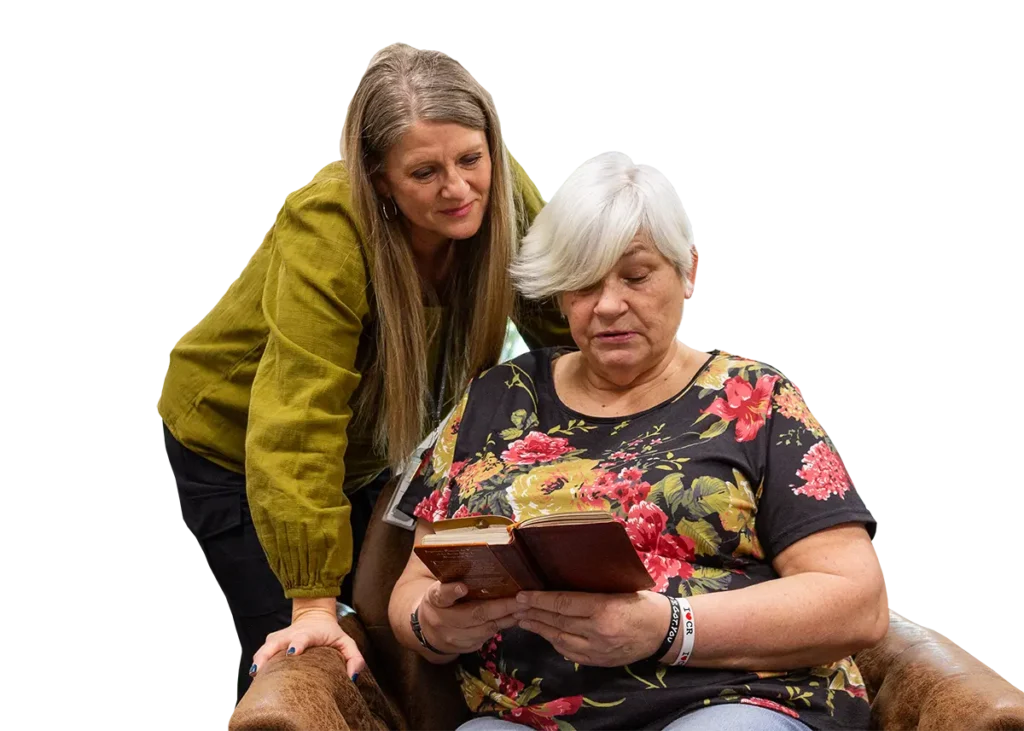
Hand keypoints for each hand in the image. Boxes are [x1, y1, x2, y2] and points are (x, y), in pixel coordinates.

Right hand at [251, 602, 365, 680]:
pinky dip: (258, 661)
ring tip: (255, 674)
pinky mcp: (272, 642)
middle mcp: (291, 634)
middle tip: (261, 668)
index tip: (293, 652)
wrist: (314, 615)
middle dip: (268, 654)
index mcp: (310, 633)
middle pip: (276, 642)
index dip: (298, 644)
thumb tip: (352, 677)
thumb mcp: (346, 642)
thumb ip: (354, 658)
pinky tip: (255, 675)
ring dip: (259, 659)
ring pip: (265, 647)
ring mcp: (280, 638)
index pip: (303, 637)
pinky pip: (262, 652)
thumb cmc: (330, 633)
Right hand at [415, 581, 520, 654]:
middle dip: (500, 607)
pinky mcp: (463, 648)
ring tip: (524, 608)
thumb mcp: (440, 587)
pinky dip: (501, 628)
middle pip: (473, 614)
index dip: (451, 591)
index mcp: (434, 599)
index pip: (441, 595)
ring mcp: (452, 637)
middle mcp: (441, 620)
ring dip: (506, 619)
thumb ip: (454, 576)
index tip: (462, 586)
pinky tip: (513, 618)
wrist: (427, 630)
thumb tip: (478, 557)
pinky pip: (486, 638)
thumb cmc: (441, 601)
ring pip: (484, 629)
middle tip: (520, 599)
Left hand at [514, 590, 670, 666]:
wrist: (665, 631)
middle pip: (558, 622)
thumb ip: (592, 590)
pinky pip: (571, 653)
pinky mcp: (600, 661)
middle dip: (535, 613)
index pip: (564, 603)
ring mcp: (599, 649)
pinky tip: (546, 635)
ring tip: (524, 620)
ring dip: (540, 629)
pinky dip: (555, 643)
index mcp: (604, 608)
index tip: (523, 595)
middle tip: (516, 606)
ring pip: (561, 639)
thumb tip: (562, 583)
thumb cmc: (643, 603)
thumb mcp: (619, 588)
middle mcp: (599, 631)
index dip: (540, 600)